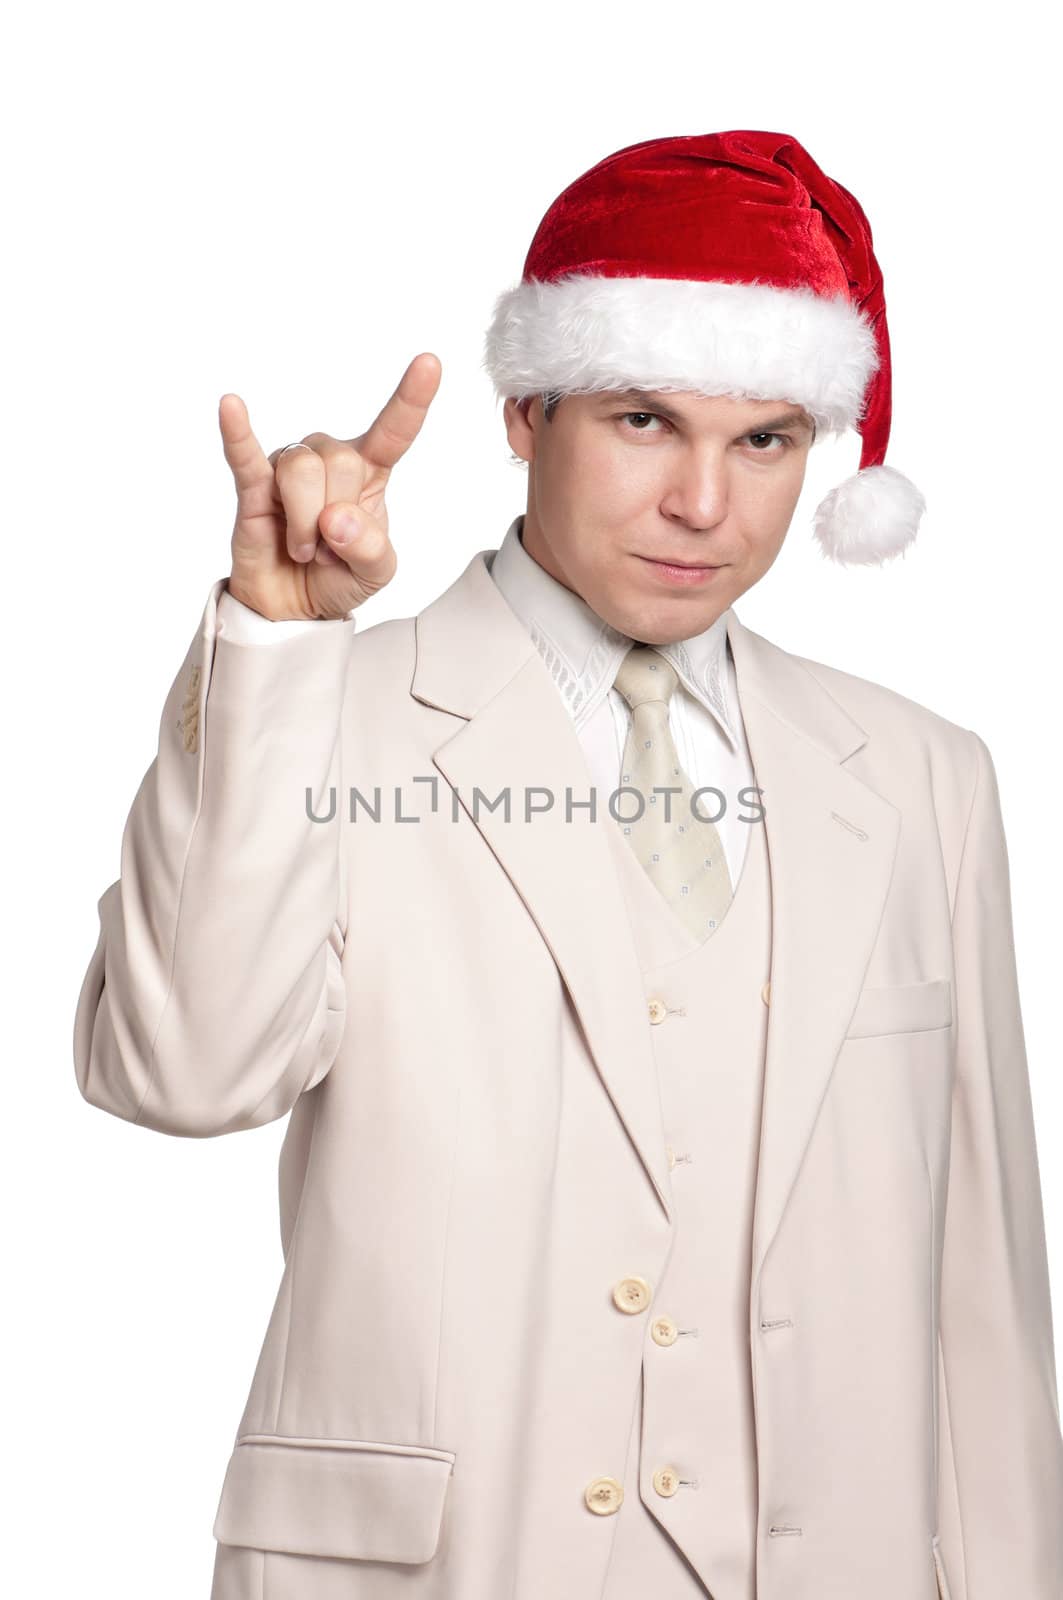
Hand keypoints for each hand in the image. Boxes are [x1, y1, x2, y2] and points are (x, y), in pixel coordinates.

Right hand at [218, 352, 441, 619]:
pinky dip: (238, 433)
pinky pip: (244, 455)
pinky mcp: (253, 485)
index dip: (411, 399)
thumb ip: (370, 548)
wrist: (292, 607)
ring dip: (304, 524)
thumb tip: (335, 519)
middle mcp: (329, 458)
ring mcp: (289, 468)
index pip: (394, 430)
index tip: (430, 362)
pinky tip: (231, 407)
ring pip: (301, 470)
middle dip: (334, 518)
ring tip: (302, 549)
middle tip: (327, 550)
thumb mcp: (375, 573)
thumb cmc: (338, 577)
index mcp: (370, 472)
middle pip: (339, 461)